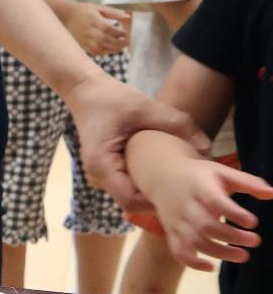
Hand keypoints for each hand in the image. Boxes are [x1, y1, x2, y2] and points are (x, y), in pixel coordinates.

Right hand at [64, 4, 131, 55]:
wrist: (64, 15)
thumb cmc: (83, 10)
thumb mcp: (98, 8)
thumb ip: (113, 12)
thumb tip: (128, 16)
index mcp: (95, 21)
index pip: (110, 29)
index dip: (120, 33)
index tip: (128, 35)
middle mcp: (90, 31)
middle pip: (107, 40)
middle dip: (119, 43)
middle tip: (127, 43)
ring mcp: (85, 39)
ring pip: (101, 48)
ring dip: (113, 49)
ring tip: (119, 47)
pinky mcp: (81, 45)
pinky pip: (94, 52)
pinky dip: (103, 52)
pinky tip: (108, 49)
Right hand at [67, 72, 210, 206]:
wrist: (86, 91)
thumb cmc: (111, 98)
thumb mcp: (146, 107)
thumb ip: (177, 124)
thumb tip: (207, 148)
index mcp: (102, 164)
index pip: (130, 201)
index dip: (157, 202)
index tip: (183, 192)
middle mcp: (97, 175)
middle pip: (132, 202)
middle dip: (159, 199)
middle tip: (187, 189)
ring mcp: (101, 175)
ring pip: (130, 197)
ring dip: (153, 192)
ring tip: (178, 180)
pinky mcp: (107, 171)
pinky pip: (128, 186)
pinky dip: (146, 183)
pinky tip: (164, 172)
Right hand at [128, 141, 272, 270]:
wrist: (160, 177)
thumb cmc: (199, 175)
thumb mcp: (222, 172)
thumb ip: (248, 183)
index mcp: (199, 187)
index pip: (214, 201)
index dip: (233, 213)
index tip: (253, 222)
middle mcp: (186, 206)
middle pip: (207, 226)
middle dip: (233, 237)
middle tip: (256, 240)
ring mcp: (177, 221)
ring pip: (196, 242)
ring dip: (220, 253)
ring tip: (243, 256)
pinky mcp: (172, 233)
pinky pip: (179, 252)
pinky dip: (193, 263)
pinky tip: (212, 268)